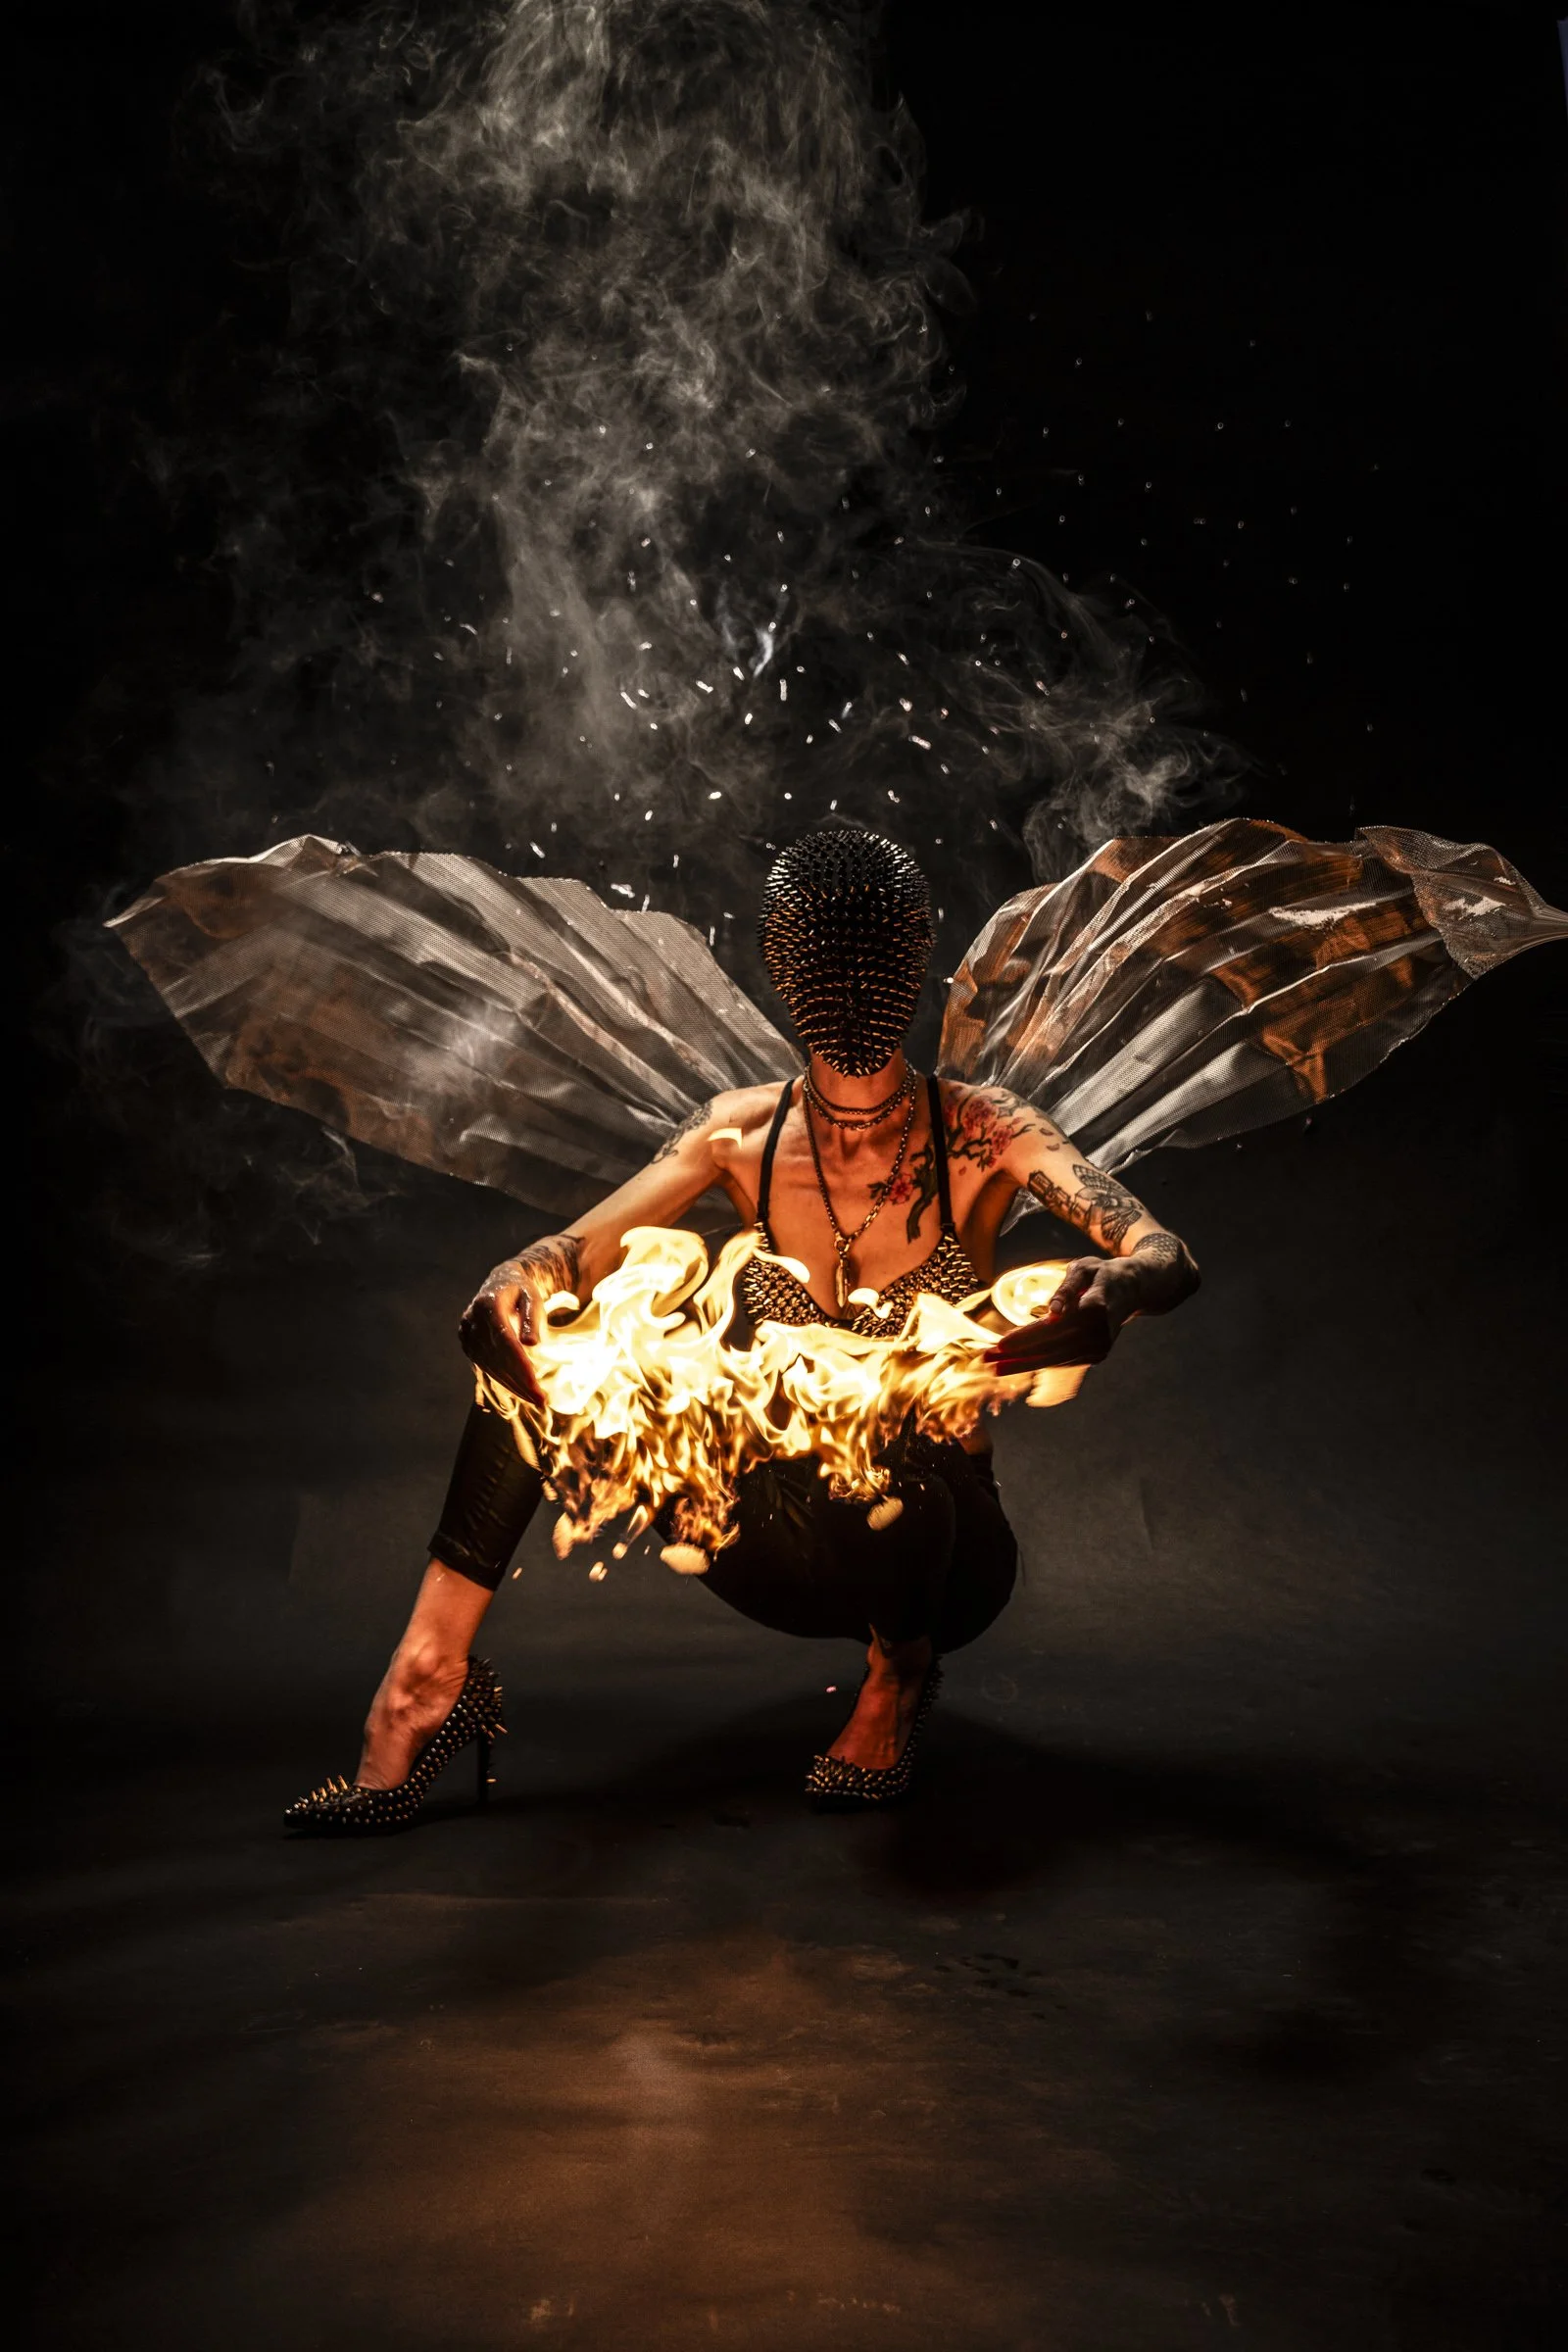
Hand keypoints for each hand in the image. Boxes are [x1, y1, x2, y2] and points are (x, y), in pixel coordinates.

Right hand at [458, 1258, 545, 1405]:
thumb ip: (532, 1318)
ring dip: (512, 1385)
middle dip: (519, 1381)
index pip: (504, 1341)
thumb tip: (531, 1343)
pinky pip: (486, 1366)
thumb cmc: (522, 1291)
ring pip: (490, 1366)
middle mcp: (472, 1320)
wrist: (501, 1282)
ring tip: (535, 1399)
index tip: (535, 1384)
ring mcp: (467, 1333)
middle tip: (541, 1400)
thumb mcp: (533, 1298)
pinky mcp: (467, 1344)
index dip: (519, 1364)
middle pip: (497, 1357)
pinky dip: (503, 1380)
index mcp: (488, 1305)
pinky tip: (520, 1390)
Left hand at [983, 1255, 1140, 1374]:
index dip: (1026, 1338)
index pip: (1054, 1328)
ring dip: (1024, 1364)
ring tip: (996, 1366)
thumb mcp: (1084, 1268)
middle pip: (1052, 1349)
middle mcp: (1100, 1333)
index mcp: (1096, 1308)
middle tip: (987, 1360)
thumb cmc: (1102, 1273)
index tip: (1000, 1344)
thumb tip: (1051, 1312)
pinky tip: (1018, 1362)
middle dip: (1017, 1356)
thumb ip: (1066, 1288)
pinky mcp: (1097, 1355)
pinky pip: (1063, 1360)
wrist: (1134, 1289)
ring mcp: (1100, 1348)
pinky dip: (1040, 1362)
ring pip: (1056, 1360)